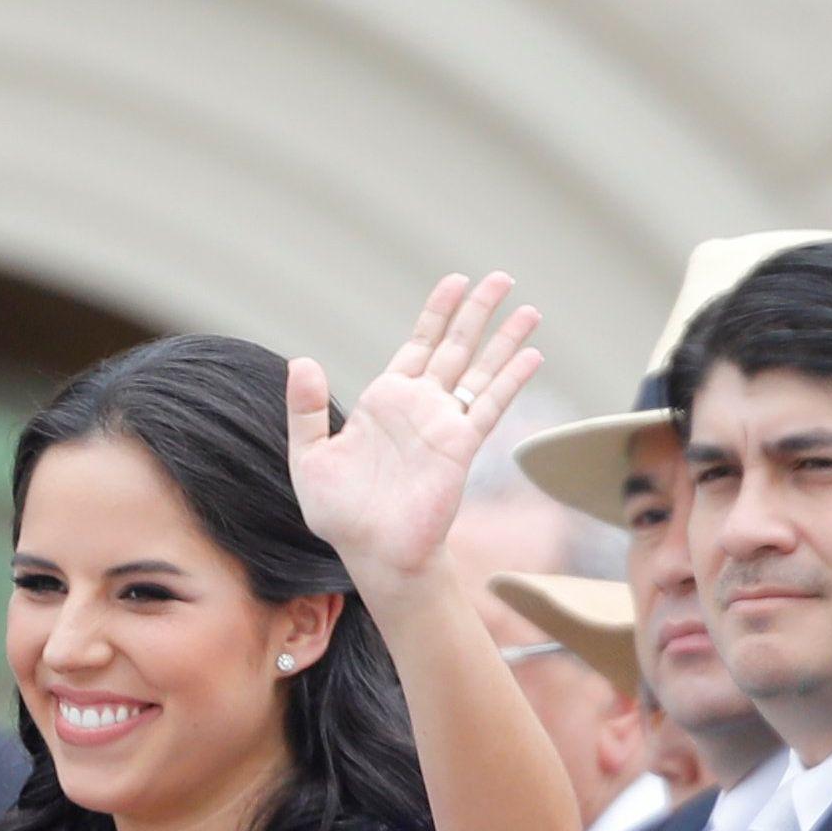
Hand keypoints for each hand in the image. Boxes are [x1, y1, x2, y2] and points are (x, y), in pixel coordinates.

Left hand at [285, 272, 542, 589]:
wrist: (371, 551)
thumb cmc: (340, 512)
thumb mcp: (310, 456)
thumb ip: (305, 410)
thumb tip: (300, 361)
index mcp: (384, 402)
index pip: (417, 346)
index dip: (436, 313)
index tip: (455, 282)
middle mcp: (418, 407)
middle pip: (455, 347)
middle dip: (477, 312)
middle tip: (503, 278)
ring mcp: (442, 425)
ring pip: (479, 370)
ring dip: (504, 339)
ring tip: (530, 309)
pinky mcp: (459, 447)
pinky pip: (488, 405)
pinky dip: (510, 379)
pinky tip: (531, 354)